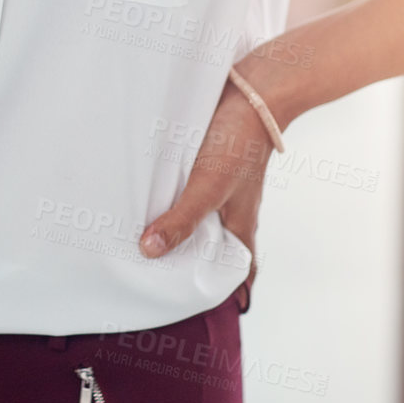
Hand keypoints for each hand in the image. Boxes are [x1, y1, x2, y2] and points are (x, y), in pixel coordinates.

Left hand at [139, 77, 277, 298]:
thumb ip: (181, 220)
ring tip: (153, 242)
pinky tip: (154, 197)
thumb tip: (150, 251)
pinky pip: (191, 189)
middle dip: (199, 264)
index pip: (240, 270)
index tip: (218, 311)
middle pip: (217, 247)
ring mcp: (222, 185)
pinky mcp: (208, 163)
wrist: (253, 91)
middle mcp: (232, 209)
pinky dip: (176, 199)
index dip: (231, 292)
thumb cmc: (239, 143)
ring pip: (203, 217)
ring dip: (184, 230)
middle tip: (170, 281)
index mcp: (240, 225)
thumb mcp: (207, 188)